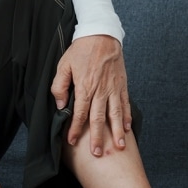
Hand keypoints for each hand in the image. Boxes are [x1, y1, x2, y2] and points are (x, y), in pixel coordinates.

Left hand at [50, 34, 131, 155]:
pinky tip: (128, 128)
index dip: (75, 129)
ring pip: (116, 114)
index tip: (72, 141)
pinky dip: (128, 117)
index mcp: (85, 86)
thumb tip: (61, 105)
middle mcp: (100, 90)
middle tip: (98, 153)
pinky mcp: (122, 85)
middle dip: (98, 137)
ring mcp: (113, 88)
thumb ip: (60, 86)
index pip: (79, 113)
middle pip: (99, 118)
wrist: (102, 34)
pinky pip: (125, 104)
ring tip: (120, 147)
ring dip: (117, 132)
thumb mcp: (63, 65)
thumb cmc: (81, 50)